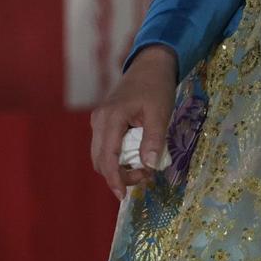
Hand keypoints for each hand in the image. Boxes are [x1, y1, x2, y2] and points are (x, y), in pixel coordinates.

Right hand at [89, 46, 176, 201]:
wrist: (151, 64)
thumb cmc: (157, 87)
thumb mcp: (160, 113)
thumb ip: (154, 139)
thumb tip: (148, 166)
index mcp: (111, 118)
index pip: (107, 158)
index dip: (114, 179)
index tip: (124, 196)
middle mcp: (99, 121)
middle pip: (100, 160)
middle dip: (119, 175)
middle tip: (146, 176)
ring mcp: (99, 120)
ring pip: (101, 155)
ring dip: (118, 167)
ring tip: (144, 168)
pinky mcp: (103, 121)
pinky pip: (105, 146)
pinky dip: (117, 157)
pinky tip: (136, 157)